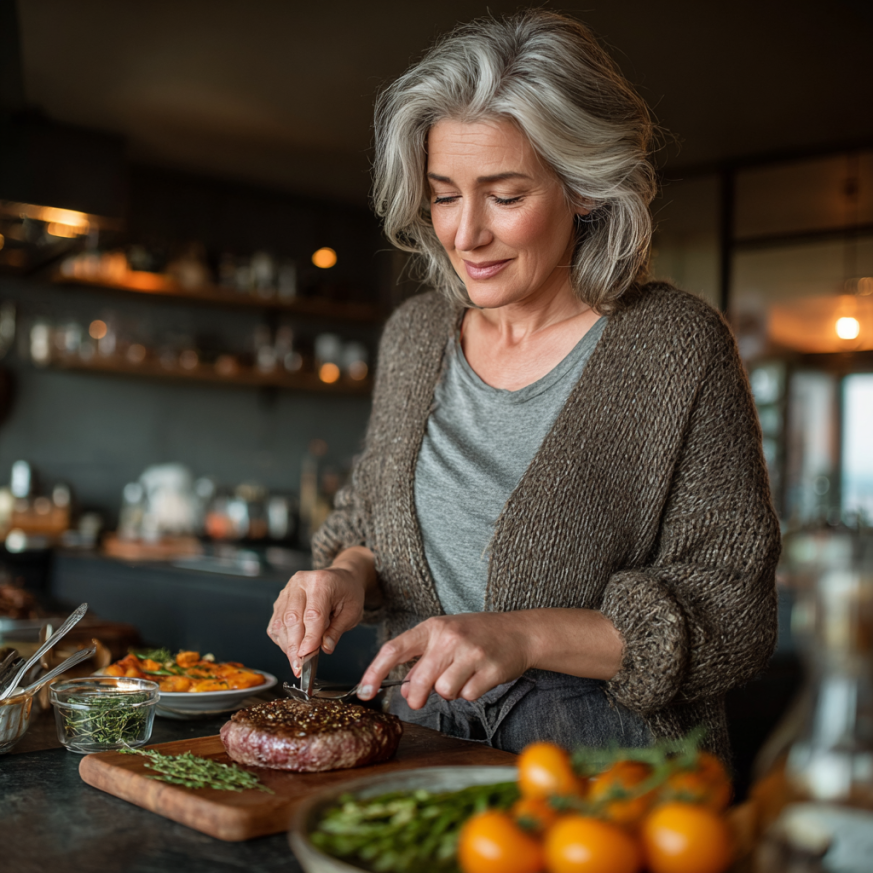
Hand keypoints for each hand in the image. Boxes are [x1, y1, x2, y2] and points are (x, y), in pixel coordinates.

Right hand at [267, 547, 375, 675]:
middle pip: (292, 619)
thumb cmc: (348, 593)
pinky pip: (275, 624)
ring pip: (280, 623)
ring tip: (296, 662)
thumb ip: (337, 630)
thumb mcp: (352, 611)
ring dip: (287, 646)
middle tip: (299, 667)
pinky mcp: (280, 600)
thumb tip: (325, 648)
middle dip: (294, 647)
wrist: (341, 578)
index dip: (309, 638)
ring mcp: (287, 590)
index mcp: (321, 582)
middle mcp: (300, 583)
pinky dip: (282, 640)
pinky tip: (291, 648)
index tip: (307, 657)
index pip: (312, 614)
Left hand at [357, 612, 533, 708]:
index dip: (374, 672)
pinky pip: (468, 695)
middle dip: (416, 697)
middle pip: (419, 680)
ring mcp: (471, 653)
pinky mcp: (490, 669)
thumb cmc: (476, 635)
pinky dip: (470, 693)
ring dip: (449, 692)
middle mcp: (450, 638)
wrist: (518, 631)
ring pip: (444, 691)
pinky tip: (478, 678)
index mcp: (432, 628)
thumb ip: (422, 661)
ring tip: (461, 677)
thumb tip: (404, 689)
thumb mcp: (445, 639)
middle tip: (418, 700)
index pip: (394, 649)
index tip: (364, 691)